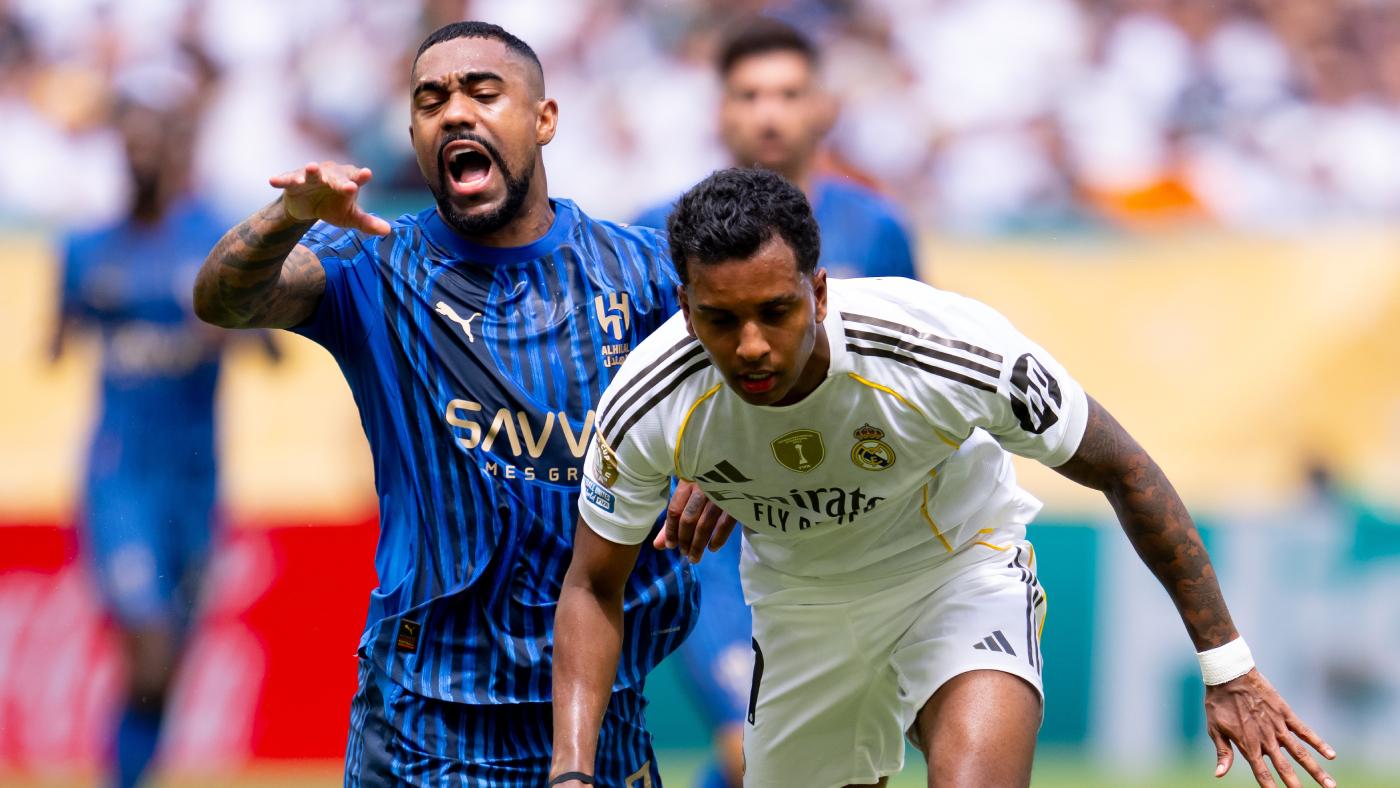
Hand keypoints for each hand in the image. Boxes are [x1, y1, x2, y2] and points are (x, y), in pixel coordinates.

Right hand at [269, 160, 391, 235]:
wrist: (308, 207)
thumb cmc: (334, 207)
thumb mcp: (350, 218)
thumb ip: (367, 223)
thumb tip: (387, 230)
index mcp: (347, 179)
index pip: (356, 177)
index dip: (360, 176)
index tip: (367, 174)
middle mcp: (330, 173)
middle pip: (335, 175)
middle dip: (339, 180)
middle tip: (345, 185)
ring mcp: (311, 176)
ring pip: (311, 172)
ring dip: (311, 171)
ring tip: (311, 168)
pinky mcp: (293, 181)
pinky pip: (287, 179)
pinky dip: (281, 179)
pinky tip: (273, 180)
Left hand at [653, 480, 737, 562]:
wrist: (738, 465)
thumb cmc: (709, 479)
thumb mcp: (689, 492)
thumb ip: (674, 520)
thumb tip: (658, 545)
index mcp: (688, 482)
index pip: (674, 510)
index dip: (670, 531)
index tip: (670, 545)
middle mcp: (701, 489)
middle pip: (688, 520)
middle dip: (684, 540)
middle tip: (684, 553)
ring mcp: (719, 496)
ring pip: (704, 525)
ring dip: (697, 545)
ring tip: (694, 557)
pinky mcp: (735, 503)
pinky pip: (724, 525)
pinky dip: (717, 539)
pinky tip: (712, 548)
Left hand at [1205, 669, 1335, 787]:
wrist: (1229, 675)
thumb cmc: (1218, 703)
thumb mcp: (1214, 728)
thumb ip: (1223, 752)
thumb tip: (1219, 774)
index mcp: (1248, 744)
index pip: (1261, 772)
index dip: (1270, 786)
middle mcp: (1266, 739)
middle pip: (1284, 767)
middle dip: (1296, 784)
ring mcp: (1278, 727)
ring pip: (1300, 753)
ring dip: (1316, 770)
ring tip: (1330, 785)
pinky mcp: (1286, 714)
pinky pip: (1305, 731)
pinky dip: (1319, 743)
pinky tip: (1331, 755)